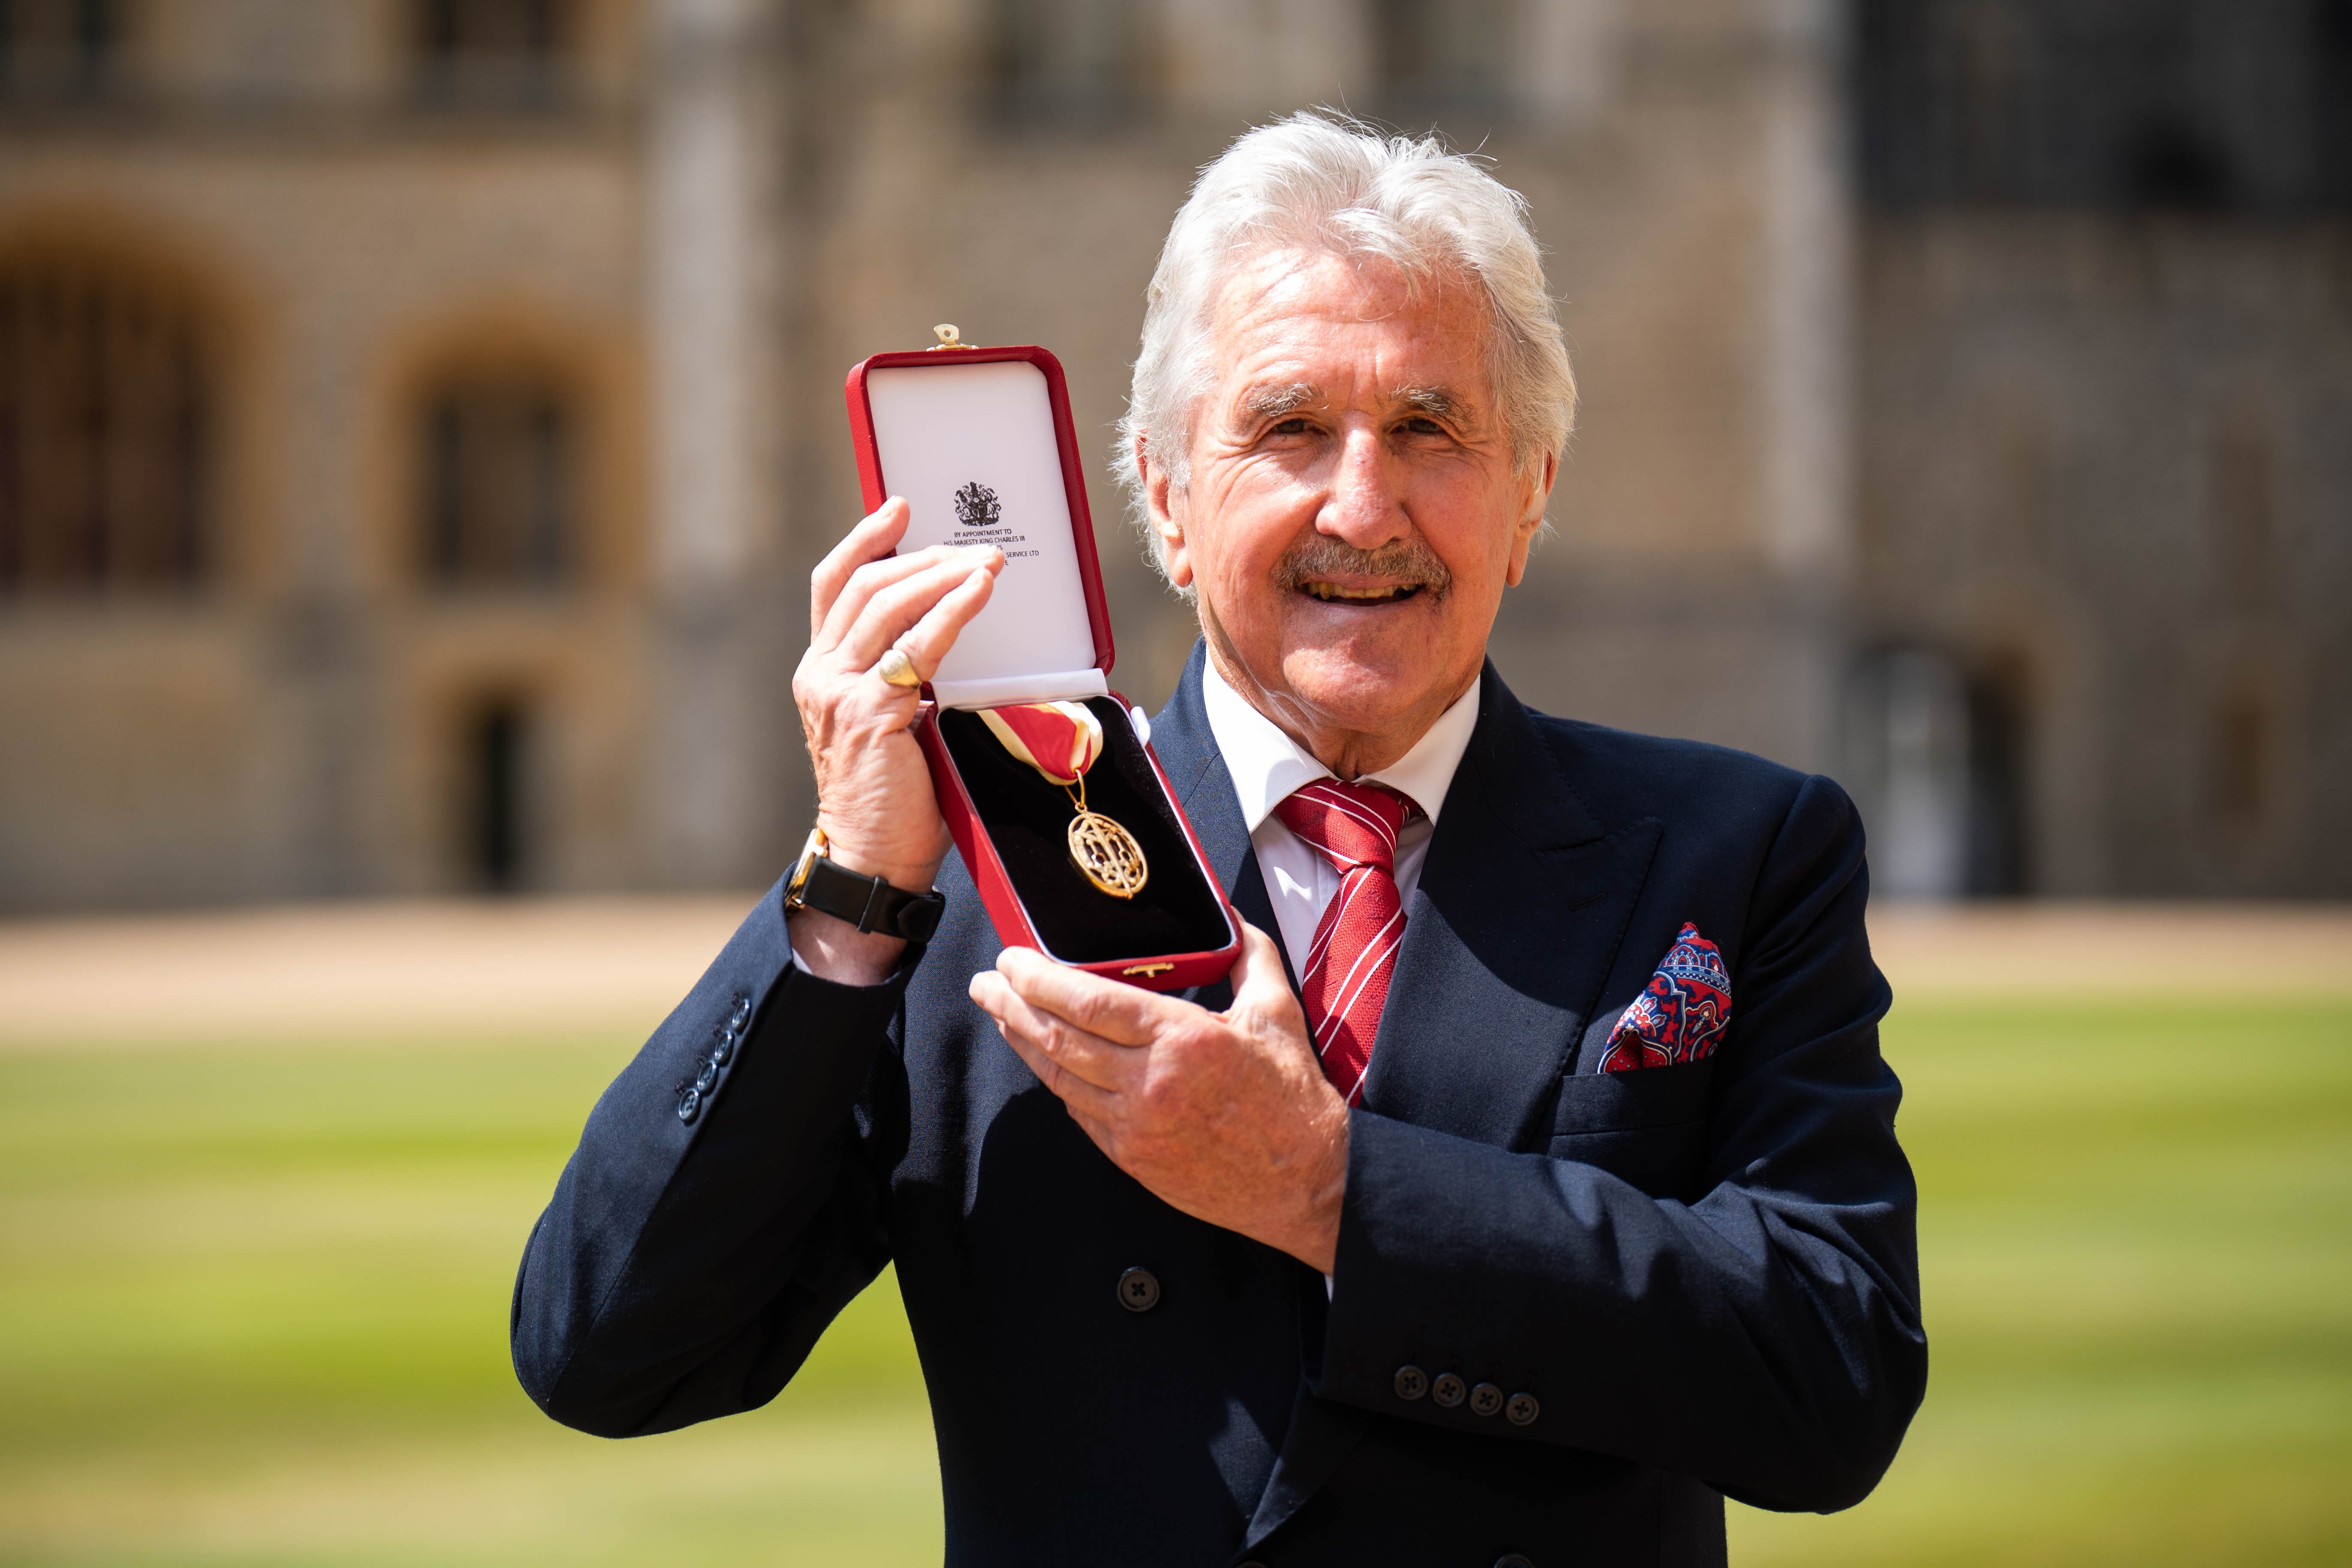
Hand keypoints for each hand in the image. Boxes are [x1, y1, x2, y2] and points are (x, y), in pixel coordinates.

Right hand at [791, 498, 1001, 981]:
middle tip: (971, 542)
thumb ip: (908, 680)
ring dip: (942, 575)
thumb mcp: (896, 723)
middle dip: (920, 555)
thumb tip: (958, 634)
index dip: (864, 541)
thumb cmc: (897, 799)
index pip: (834, 587)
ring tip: (987, 561)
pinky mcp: (868, 713)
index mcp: (821, 672)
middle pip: (864, 586)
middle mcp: (819, 674)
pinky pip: (917, 648)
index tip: (898, 508)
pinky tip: (979, 593)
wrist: (874, 861)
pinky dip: (952, 614)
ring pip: (887, 606)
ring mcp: (838, 692)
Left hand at [968, 925, 1348, 1272]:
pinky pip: (1078, 1112)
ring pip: (1057, 1077)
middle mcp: (1149, 1083)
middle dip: (1010, 1005)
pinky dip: (1055, 1081)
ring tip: (999, 1014)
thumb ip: (1248, 955)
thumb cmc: (1293, 1099)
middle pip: (1057, 1038)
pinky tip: (1045, 1060)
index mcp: (1182, 1040)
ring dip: (1020, 1042)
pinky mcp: (1132, 1158)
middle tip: (985, 983)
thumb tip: (1228, 915)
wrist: (1308, 1182)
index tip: (1013, 959)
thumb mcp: (1277, 1012)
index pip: (1088, 1002)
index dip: (1039, 979)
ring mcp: (1135, 1125)